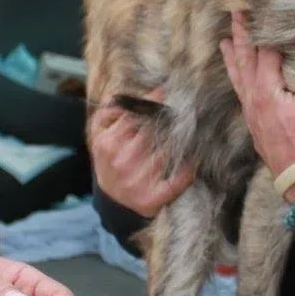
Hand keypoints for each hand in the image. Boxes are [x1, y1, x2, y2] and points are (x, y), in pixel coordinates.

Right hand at [88, 88, 194, 217]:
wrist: (113, 202)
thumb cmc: (111, 162)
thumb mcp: (100, 136)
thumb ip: (108, 113)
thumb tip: (121, 94)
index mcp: (108, 142)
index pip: (136, 115)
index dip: (155, 103)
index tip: (169, 93)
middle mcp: (121, 161)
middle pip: (154, 131)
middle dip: (171, 120)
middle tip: (188, 109)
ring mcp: (136, 181)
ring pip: (169, 151)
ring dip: (183, 140)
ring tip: (194, 129)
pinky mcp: (151, 198)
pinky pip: (179, 179)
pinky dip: (189, 168)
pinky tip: (194, 159)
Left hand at [220, 12, 294, 201]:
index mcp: (266, 90)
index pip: (264, 50)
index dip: (264, 27)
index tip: (260, 6)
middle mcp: (253, 99)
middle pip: (245, 59)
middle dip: (242, 34)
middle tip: (235, 12)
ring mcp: (251, 113)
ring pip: (238, 77)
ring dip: (233, 56)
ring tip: (224, 40)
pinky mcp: (255, 124)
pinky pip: (240, 92)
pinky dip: (236, 78)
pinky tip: (237, 76)